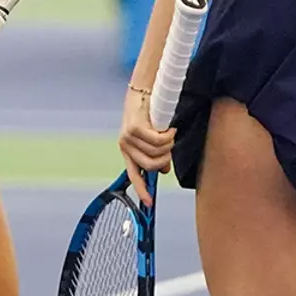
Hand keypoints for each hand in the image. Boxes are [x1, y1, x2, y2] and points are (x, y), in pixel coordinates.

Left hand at [118, 88, 174, 205]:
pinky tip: (170, 129)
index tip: (148, 203)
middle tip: (170, 146)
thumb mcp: (151, 138)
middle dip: (166, 158)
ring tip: (169, 134)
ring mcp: (128, 137)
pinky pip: (158, 141)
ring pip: (157, 152)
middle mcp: (125, 146)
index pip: (134, 175)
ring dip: (169, 145)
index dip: (141, 190)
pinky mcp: (135, 128)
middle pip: (151, 165)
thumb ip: (157, 155)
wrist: (143, 91)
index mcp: (128, 151)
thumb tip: (164, 171)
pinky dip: (168, 136)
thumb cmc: (148, 115)